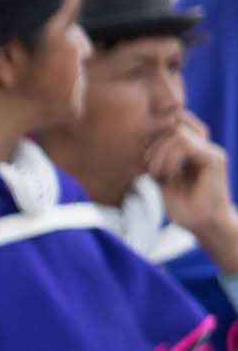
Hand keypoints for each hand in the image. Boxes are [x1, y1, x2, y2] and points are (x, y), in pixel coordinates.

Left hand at [150, 112, 237, 271]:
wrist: (202, 225)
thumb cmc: (182, 207)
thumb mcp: (160, 181)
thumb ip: (154, 162)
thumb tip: (134, 147)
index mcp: (192, 151)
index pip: (173, 127)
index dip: (153, 137)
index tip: (142, 160)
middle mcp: (204, 147)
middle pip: (175, 125)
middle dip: (154, 143)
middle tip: (147, 167)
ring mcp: (211, 151)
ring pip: (179, 133)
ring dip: (161, 152)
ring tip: (157, 173)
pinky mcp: (215, 159)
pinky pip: (187, 145)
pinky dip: (171, 157)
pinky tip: (167, 174)